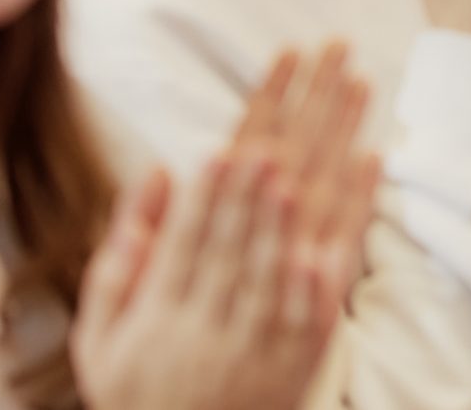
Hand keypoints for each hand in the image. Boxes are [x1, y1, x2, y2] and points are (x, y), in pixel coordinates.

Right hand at [75, 44, 380, 409]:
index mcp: (162, 312)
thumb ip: (119, 257)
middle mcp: (219, 320)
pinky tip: (370, 162)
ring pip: (303, 234)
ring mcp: (267, 331)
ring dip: (329, 160)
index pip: (193, 238)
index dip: (217, 193)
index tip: (238, 146)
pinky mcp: (308, 340)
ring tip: (349, 104)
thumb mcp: (100, 336)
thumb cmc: (138, 393)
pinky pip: (337, 273)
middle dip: (283, 149)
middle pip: (255, 221)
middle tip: (305, 90)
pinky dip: (354, 215)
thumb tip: (156, 172)